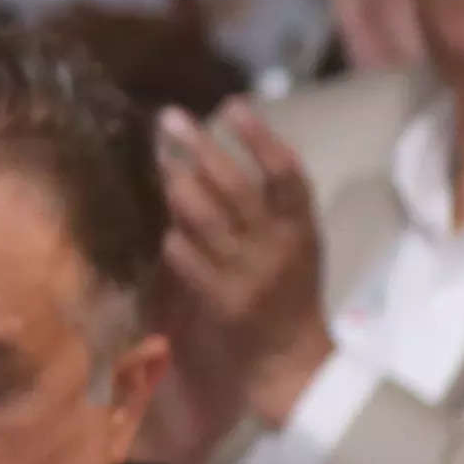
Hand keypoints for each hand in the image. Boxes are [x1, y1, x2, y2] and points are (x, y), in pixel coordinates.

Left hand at [153, 100, 329, 433]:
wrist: (292, 358)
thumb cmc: (292, 291)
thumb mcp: (297, 243)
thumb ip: (272, 205)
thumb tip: (220, 153)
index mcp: (302, 227)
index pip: (286, 172)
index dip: (259, 136)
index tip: (232, 105)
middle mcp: (277, 245)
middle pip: (238, 186)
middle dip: (203, 148)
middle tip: (171, 119)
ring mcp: (248, 273)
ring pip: (208, 219)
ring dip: (180, 186)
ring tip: (161, 162)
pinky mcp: (222, 301)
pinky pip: (189, 260)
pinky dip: (174, 240)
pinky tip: (164, 229)